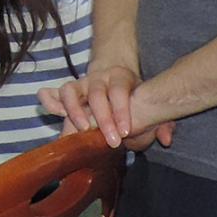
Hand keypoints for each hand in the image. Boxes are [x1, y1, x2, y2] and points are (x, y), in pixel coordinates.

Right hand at [42, 62, 166, 149]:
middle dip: (103, 119)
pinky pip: (54, 94)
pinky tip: (52, 113)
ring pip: (71, 91)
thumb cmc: (133, 95)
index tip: (126, 132)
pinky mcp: (68, 91)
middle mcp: (98, 77)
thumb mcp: (150, 101)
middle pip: (97, 94)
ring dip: (74, 111)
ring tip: (81, 131)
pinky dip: (50, 102)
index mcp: (120, 77)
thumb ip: (162, 121)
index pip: (119, 91)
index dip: (121, 111)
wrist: (115, 74)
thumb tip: (166, 140)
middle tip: (111, 141)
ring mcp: (80, 83)